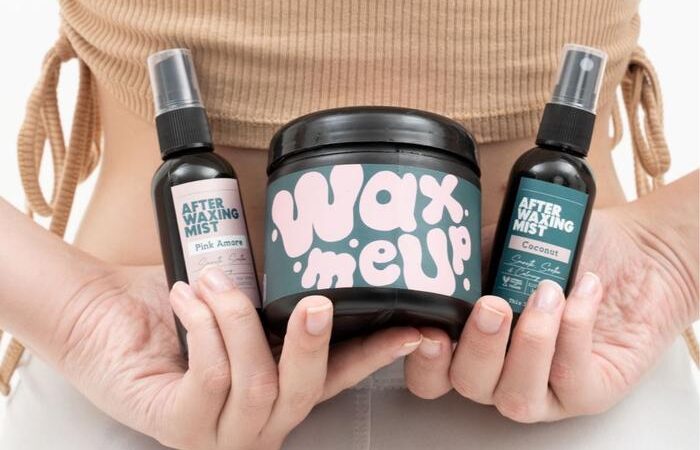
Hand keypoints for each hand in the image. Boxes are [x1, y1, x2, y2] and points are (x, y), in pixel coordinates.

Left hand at [52, 266, 421, 448]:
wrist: (96, 313)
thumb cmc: (166, 305)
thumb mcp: (236, 295)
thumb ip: (272, 289)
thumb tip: (317, 247)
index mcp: (273, 384)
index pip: (337, 376)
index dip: (379, 354)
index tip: (417, 329)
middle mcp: (253, 418)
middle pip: (305, 391)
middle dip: (311, 340)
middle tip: (313, 299)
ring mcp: (216, 432)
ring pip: (256, 383)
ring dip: (236, 319)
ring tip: (214, 281)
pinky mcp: (176, 426)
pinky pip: (211, 379)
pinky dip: (204, 328)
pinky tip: (187, 300)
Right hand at [403, 205, 697, 421]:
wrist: (633, 252)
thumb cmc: (565, 251)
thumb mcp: (502, 246)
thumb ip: (465, 259)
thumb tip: (432, 255)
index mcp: (472, 341)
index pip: (430, 373)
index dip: (422, 361)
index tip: (429, 329)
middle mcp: (502, 371)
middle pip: (468, 386)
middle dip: (478, 346)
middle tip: (493, 304)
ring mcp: (545, 387)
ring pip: (517, 398)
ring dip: (528, 344)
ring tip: (546, 293)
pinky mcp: (590, 392)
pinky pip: (571, 380)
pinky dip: (574, 332)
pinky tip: (581, 293)